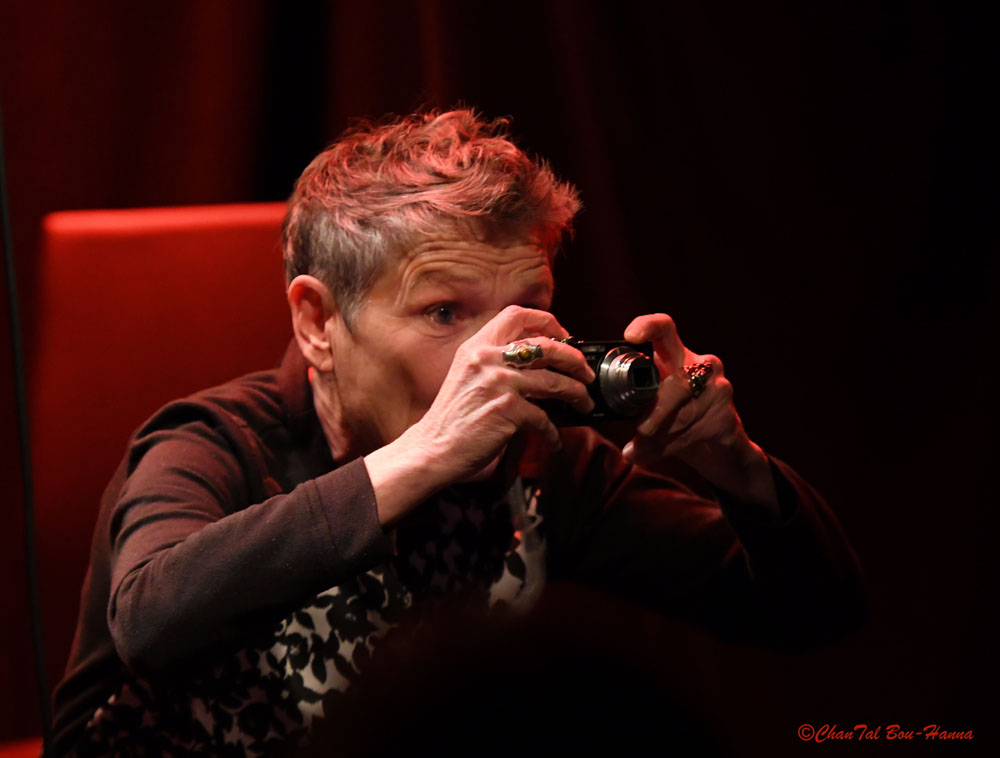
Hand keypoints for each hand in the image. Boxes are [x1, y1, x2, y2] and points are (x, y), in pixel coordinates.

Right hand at [366, 306, 594, 523]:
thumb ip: (495, 363)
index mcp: (477, 346)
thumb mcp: (467, 376)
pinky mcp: (508, 410)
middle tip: (585, 372)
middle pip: (547, 345)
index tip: (564, 336)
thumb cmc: (452, 418)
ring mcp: (499, 383)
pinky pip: (544, 418)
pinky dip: (553, 432)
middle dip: (574, 358)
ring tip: (583, 403)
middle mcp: (487, 358)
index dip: (547, 321)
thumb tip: (538, 364)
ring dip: (576, 394)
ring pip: (554, 381)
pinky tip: (554, 440)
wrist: (432, 448)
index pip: (517, 314)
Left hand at [622, 314, 777, 511]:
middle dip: (655, 412)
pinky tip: (651, 455)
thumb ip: (635, 398)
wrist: (719, 451)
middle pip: (677, 382)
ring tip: (637, 450)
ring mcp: (719, 391)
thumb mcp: (654, 402)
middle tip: (639, 429)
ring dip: (657, 437)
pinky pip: (695, 433)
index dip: (648, 326)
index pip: (665, 329)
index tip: (630, 336)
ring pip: (684, 414)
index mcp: (679, 356)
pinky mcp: (728, 419)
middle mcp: (703, 366)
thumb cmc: (678, 420)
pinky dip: (668, 448)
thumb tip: (602, 407)